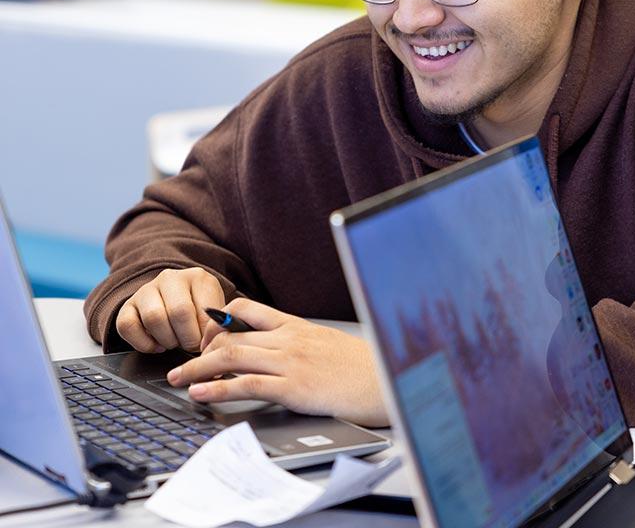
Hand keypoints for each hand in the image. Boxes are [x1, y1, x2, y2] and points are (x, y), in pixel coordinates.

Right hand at [116, 268, 224, 352]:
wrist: (174, 300)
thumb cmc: (198, 309)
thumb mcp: (214, 310)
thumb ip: (216, 324)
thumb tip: (213, 345)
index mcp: (198, 277)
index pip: (204, 310)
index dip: (205, 335)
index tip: (206, 343)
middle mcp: (171, 278)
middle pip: (179, 312)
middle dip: (187, 339)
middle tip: (191, 346)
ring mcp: (147, 290)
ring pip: (154, 318)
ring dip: (167, 340)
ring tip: (175, 342)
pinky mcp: (127, 306)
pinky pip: (128, 326)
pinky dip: (143, 344)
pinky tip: (157, 345)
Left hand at [165, 298, 388, 427]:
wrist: (387, 378)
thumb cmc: (362, 365)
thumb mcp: (328, 342)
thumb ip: (301, 341)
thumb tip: (279, 349)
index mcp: (296, 325)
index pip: (246, 310)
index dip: (218, 322)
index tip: (203, 337)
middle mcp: (288, 338)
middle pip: (231, 335)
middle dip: (199, 349)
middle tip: (179, 363)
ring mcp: (290, 361)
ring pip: (232, 356)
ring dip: (198, 368)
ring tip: (177, 379)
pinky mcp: (294, 386)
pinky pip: (247, 384)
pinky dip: (218, 388)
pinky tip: (200, 393)